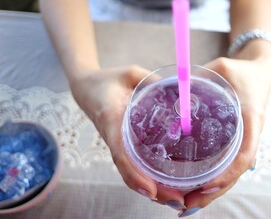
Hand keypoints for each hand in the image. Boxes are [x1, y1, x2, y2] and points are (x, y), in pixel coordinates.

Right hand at [69, 65, 184, 205]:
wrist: (85, 87)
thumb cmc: (106, 80)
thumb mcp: (129, 73)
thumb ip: (151, 79)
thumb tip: (180, 87)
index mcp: (112, 121)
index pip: (121, 153)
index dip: (135, 174)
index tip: (151, 191)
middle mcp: (114, 138)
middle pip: (130, 172)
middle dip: (154, 191)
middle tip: (180, 201)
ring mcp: (118, 144)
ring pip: (133, 174)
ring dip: (154, 189)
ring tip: (179, 199)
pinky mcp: (123, 145)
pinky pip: (134, 165)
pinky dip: (149, 179)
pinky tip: (168, 185)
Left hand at [179, 57, 270, 216]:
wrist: (259, 70)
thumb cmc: (242, 70)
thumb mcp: (222, 68)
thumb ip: (199, 78)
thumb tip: (168, 88)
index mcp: (251, 120)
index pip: (244, 156)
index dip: (227, 174)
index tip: (205, 186)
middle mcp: (250, 135)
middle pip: (236, 173)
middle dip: (213, 192)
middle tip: (187, 204)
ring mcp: (244, 140)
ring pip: (232, 172)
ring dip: (212, 190)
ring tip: (187, 202)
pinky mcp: (237, 140)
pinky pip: (228, 163)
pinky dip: (214, 178)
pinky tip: (195, 186)